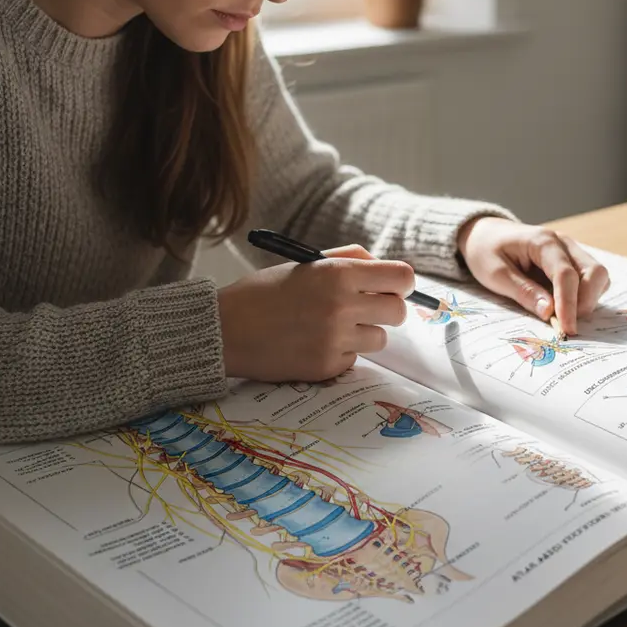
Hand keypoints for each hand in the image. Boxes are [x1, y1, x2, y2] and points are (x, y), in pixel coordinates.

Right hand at [216, 245, 413, 381]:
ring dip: (364, 332)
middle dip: (387, 309)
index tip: (394, 287)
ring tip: (331, 326)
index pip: (402, 278)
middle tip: (367, 308)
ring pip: (379, 338)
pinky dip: (340, 352)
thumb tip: (385, 267)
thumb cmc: (263, 292)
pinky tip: (313, 343)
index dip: (402, 283)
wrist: (224, 330)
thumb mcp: (306, 264)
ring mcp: (336, 339)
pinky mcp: (327, 366)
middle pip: (398, 312)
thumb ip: (349, 260)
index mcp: (338, 274)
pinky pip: (353, 359)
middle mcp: (342, 306)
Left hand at [456, 217, 609, 335]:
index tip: (567, 329)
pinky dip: (586, 296)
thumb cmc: (486, 252)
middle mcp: (563, 243)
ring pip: (598, 276)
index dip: (568, 305)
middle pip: (594, 272)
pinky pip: (592, 279)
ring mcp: (571, 250)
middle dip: (585, 303)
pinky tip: (566, 307)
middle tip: (565, 325)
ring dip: (588, 300)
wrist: (486, 234)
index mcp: (542, 241)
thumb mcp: (495, 274)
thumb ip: (523, 292)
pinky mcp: (573, 261)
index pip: (565, 274)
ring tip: (563, 316)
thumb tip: (549, 312)